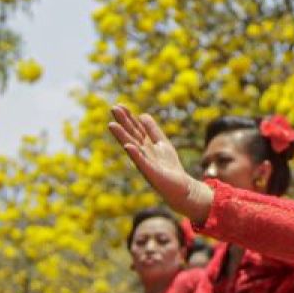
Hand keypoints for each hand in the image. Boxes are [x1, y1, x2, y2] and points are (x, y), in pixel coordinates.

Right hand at [108, 105, 212, 221]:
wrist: (181, 187)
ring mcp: (145, 163)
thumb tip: (143, 115)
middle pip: (132, 135)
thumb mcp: (162, 144)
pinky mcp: (151, 173)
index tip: (119, 105)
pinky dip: (135, 154)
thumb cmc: (170, 167)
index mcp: (145, 146)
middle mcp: (142, 153)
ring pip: (132, 146)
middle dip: (123, 122)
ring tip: (112, 125)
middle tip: (113, 108)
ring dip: (122, 136)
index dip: (128, 118)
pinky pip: (142, 162)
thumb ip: (153, 131)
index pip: (135, 129)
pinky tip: (128, 146)